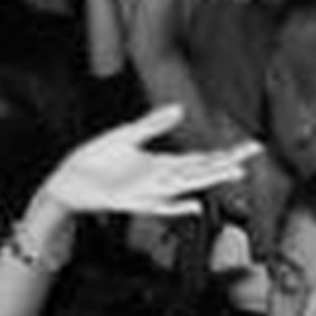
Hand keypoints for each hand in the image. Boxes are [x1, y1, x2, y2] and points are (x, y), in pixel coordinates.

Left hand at [38, 106, 260, 219]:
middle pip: (198, 171)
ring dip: (207, 180)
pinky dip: (174, 206)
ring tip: (232, 173)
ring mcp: (144, 191)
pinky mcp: (128, 200)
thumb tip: (179, 108)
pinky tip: (193, 206)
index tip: (249, 147)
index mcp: (159, 164)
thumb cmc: (92, 162)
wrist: (65, 182)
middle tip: (250, 159)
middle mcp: (156, 179)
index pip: (199, 159)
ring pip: (183, 186)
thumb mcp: (125, 136)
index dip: (224, 153)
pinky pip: (156, 205)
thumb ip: (152, 124)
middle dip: (224, 165)